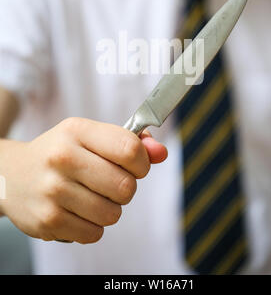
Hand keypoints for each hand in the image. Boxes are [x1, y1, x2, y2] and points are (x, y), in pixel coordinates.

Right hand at [0, 118, 166, 243]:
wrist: (12, 175)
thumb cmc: (61, 153)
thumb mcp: (90, 136)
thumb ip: (131, 141)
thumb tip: (161, 152)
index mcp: (77, 131)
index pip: (130, 149)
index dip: (142, 163)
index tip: (135, 166)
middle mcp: (63, 158)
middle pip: (126, 187)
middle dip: (126, 189)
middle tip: (109, 183)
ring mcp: (53, 190)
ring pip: (112, 214)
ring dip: (109, 209)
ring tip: (90, 196)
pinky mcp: (48, 220)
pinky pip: (95, 233)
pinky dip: (92, 225)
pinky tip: (77, 210)